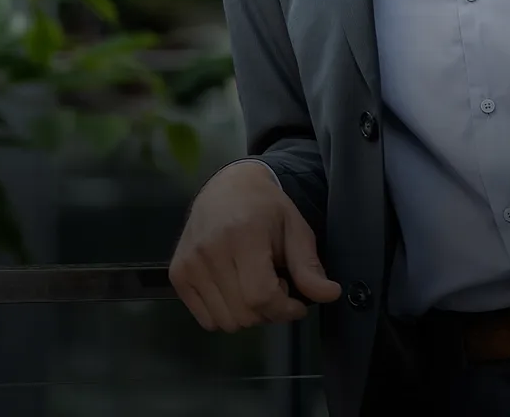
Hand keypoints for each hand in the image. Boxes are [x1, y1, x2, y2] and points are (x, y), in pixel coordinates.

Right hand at [169, 159, 342, 330]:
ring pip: (225, 322)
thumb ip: (309, 265)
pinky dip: (225, 314)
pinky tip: (235, 288)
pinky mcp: (177, 275)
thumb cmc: (266, 208)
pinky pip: (206, 320)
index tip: (297, 304)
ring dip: (247, 314)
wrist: (226, 188)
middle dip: (269, 311)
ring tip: (254, 284)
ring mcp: (189, 264)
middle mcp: (210, 250)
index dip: (284, 309)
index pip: (260, 296)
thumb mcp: (295, 228)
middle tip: (275, 285)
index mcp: (243, 234)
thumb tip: (331, 295)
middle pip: (244, 314)